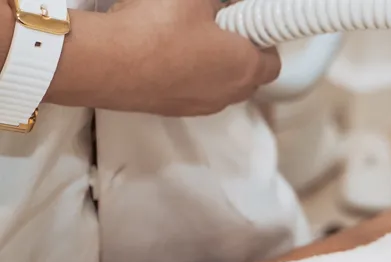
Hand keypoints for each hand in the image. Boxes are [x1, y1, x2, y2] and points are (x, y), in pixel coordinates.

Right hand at [90, 0, 280, 115]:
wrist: (102, 61)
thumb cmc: (153, 30)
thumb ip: (220, 1)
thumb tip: (223, 3)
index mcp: (245, 67)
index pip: (273, 60)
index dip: (261, 37)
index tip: (246, 20)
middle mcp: (227, 93)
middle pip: (246, 74)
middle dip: (238, 49)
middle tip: (217, 24)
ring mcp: (199, 105)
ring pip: (216, 82)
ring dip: (209, 62)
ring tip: (184, 34)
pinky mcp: (171, 108)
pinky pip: (189, 88)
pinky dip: (183, 72)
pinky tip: (162, 50)